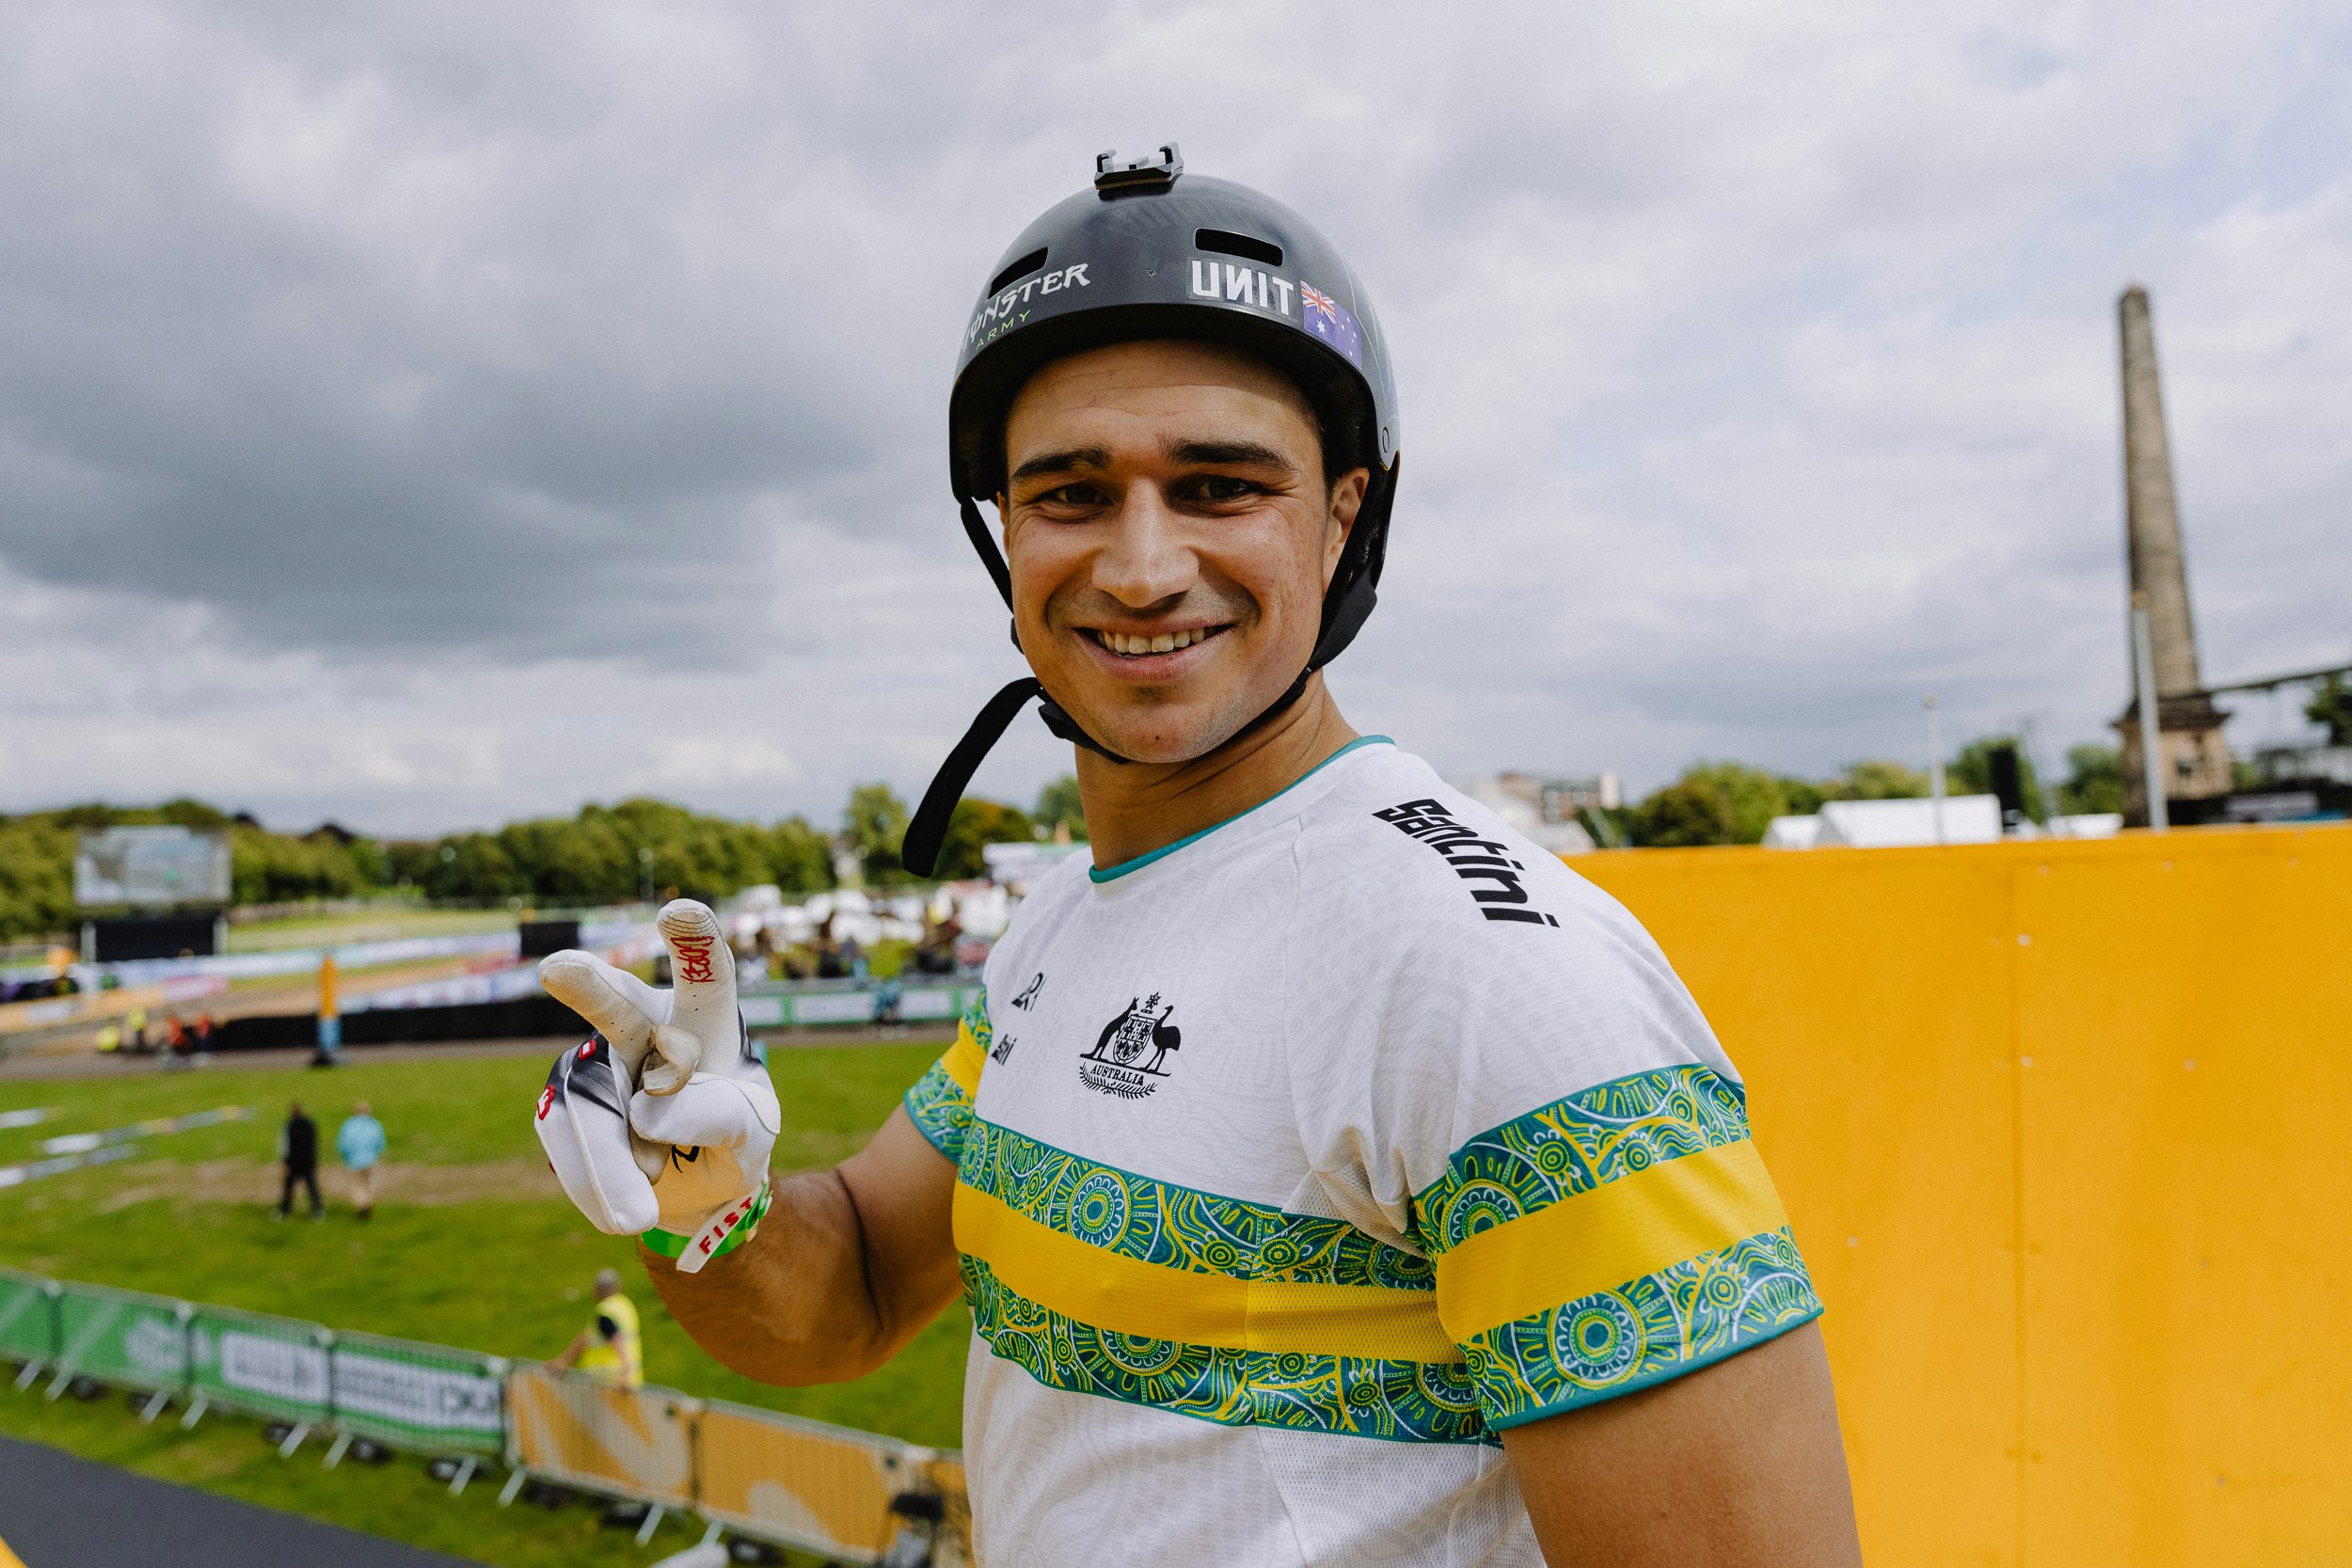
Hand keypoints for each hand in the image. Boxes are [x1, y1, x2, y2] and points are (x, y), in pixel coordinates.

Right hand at [536, 900, 779, 1269]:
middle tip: (558, 969)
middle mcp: (643, 1026)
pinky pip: (564, 1138)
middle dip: (589, 988)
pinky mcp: (564, 1099)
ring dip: (609, 1165)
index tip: (678, 911)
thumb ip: (716, 1117)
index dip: (695, 942)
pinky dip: (594, 1182)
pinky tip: (623, 1205)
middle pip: (616, 1007)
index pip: (708, 977)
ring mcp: (596, 1059)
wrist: (693, 1185)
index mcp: (706, 1022)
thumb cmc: (732, 1140)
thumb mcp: (750, 1134)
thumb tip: (643, 1108)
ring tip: (640, 1213)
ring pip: (587, 1104)